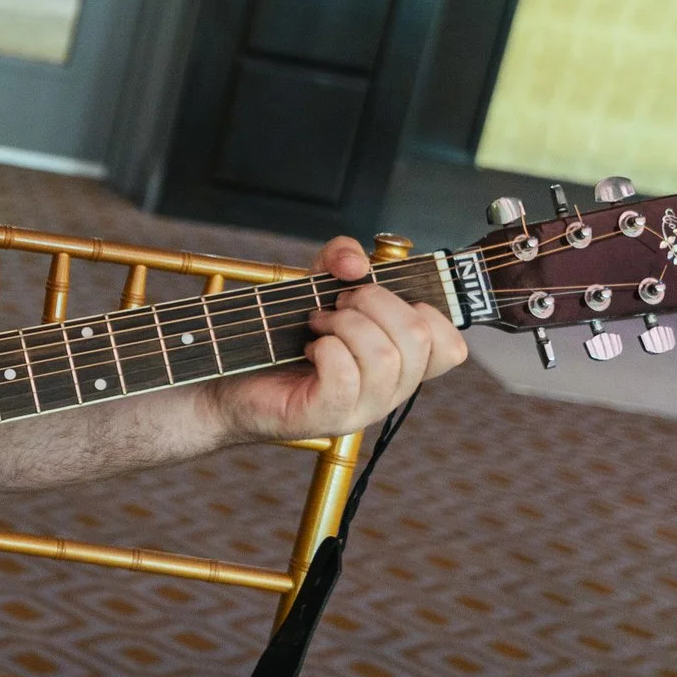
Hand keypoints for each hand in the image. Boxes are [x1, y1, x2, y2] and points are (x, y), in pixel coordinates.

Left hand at [210, 237, 467, 444]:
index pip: (451, 347)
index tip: (377, 299)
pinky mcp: (325, 417)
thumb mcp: (316, 283)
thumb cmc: (279, 336)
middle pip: (418, 339)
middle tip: (337, 305)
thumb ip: (341, 258)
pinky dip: (325, 348)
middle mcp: (388, 391)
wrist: (226, 377)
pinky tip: (308, 348)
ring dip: (345, 324)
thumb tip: (356, 263)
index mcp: (400, 365)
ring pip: (385, 357)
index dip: (424, 311)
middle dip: (374, 303)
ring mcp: (360, 410)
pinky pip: (345, 375)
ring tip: (317, 325)